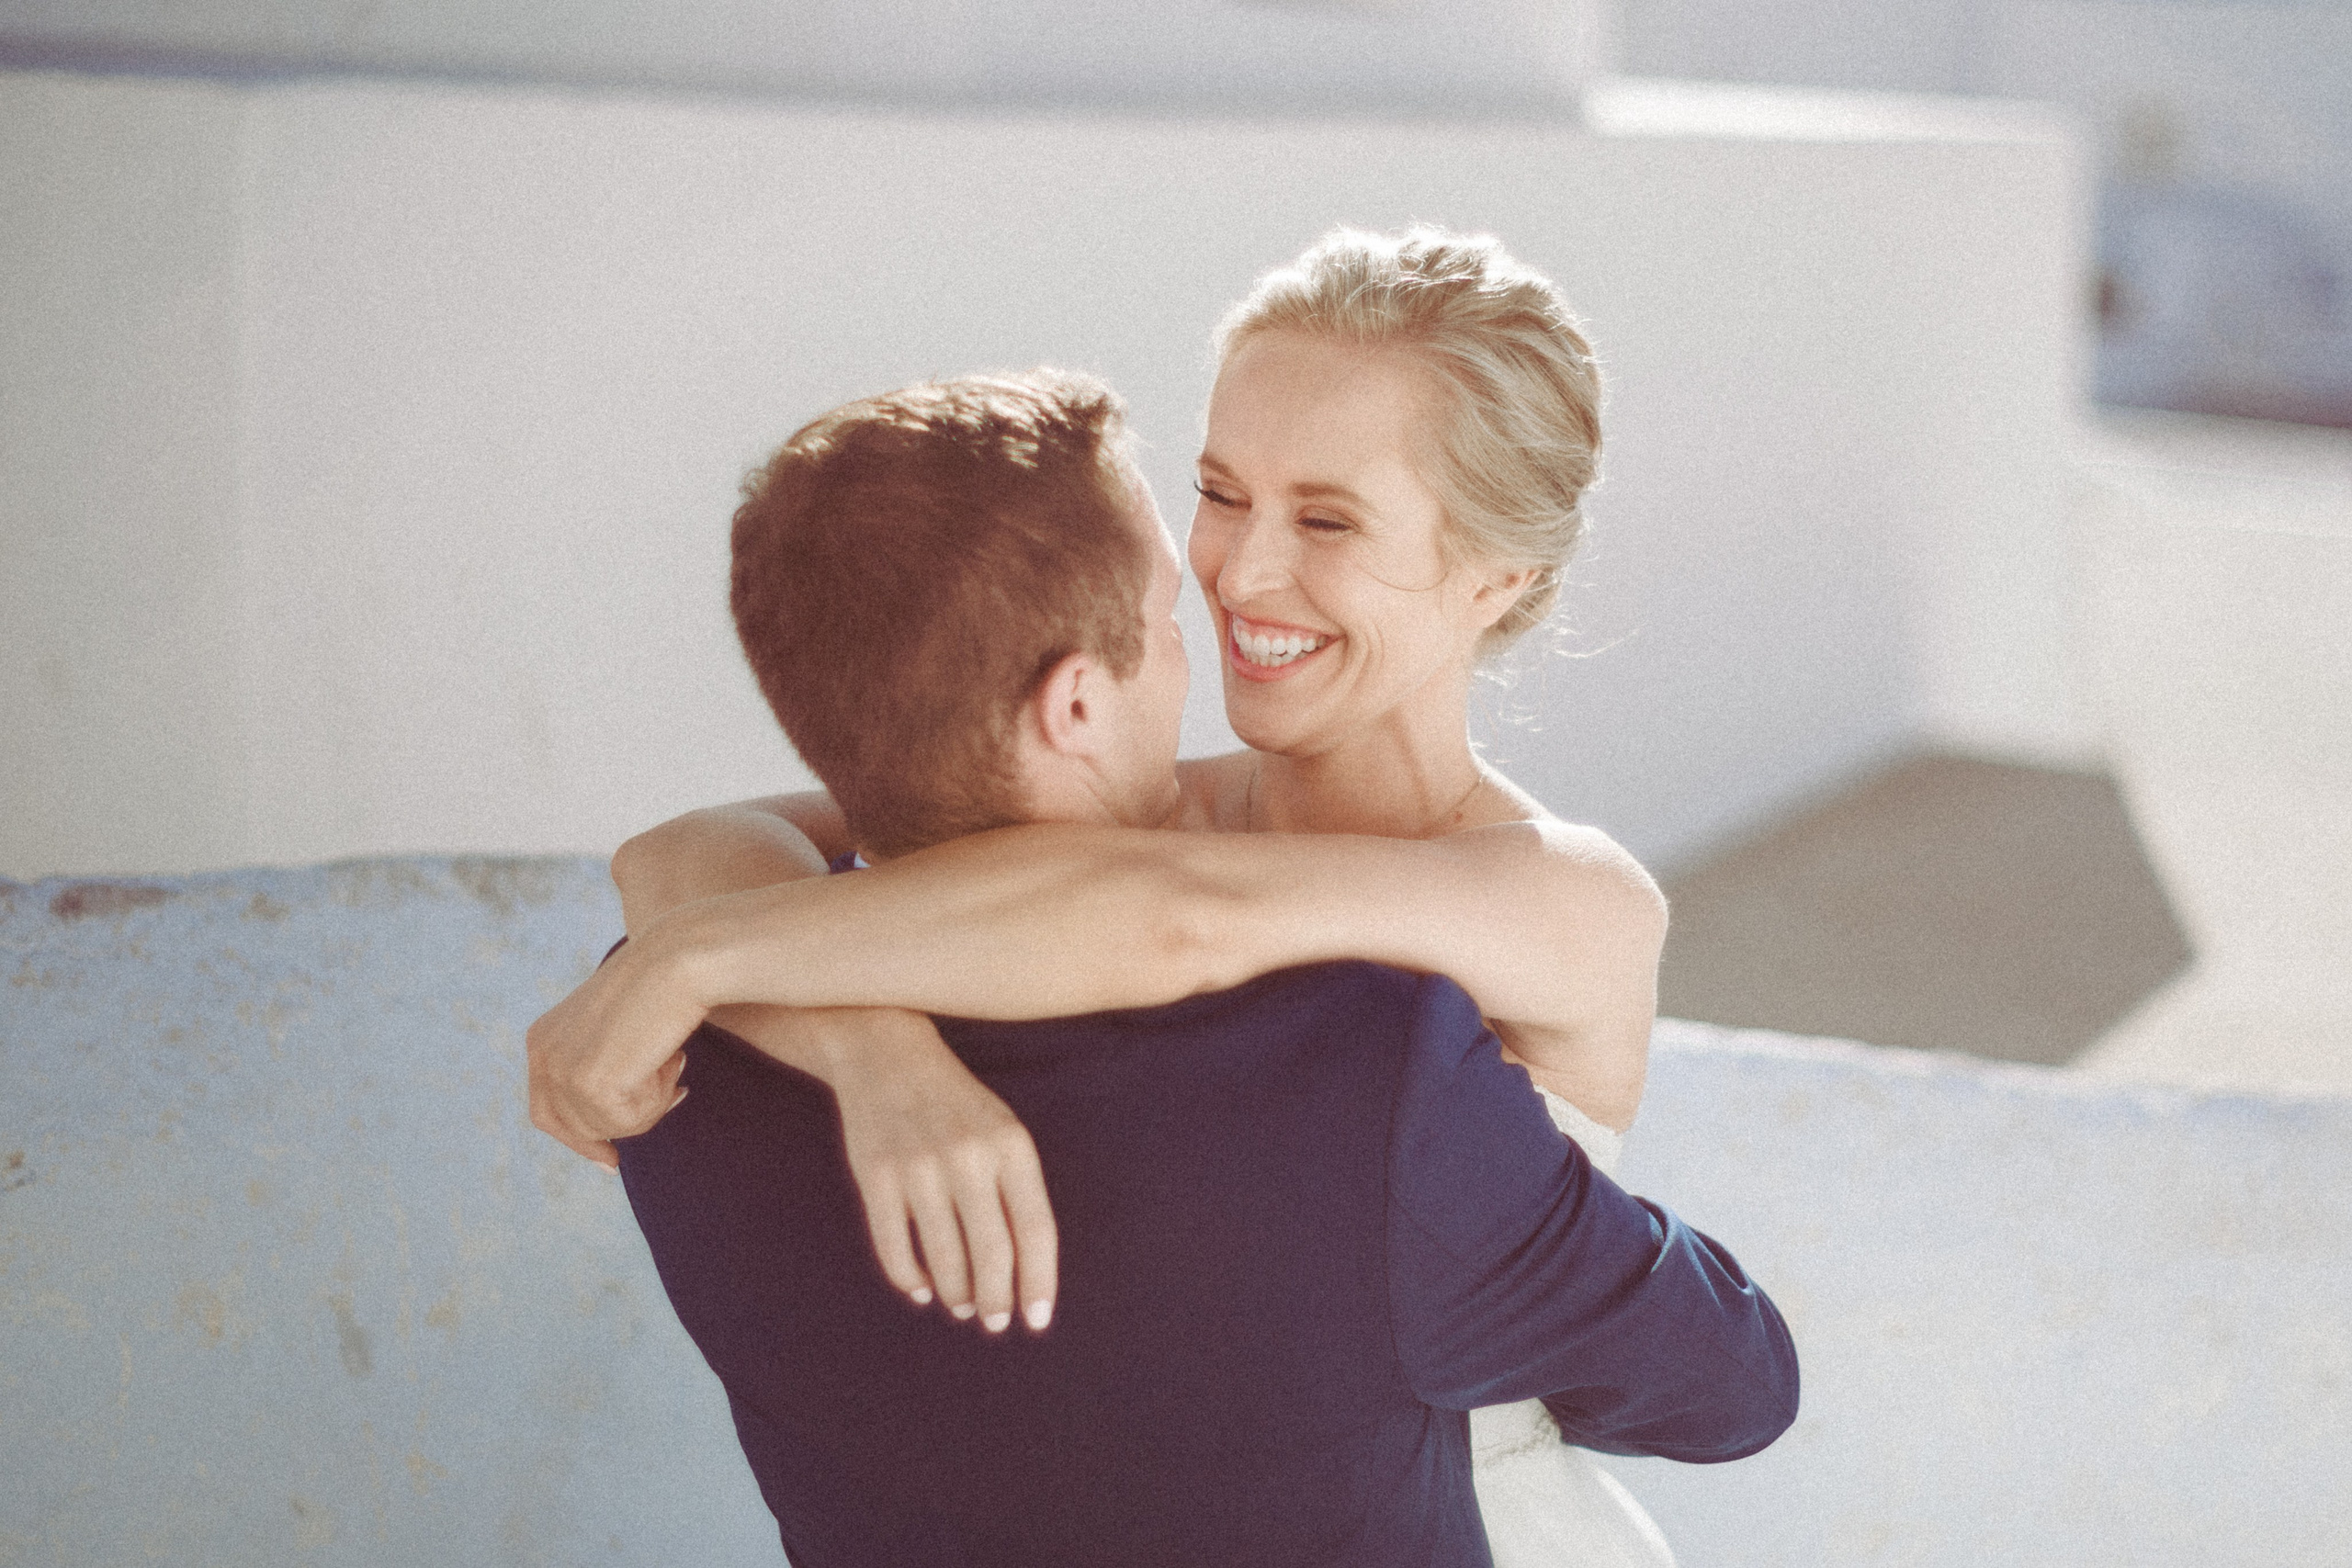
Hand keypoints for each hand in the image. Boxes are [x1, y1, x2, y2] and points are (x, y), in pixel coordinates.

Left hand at [527, 935, 707, 1167]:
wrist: (679, 957)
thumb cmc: (664, 984)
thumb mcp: (618, 1030)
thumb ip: (605, 1067)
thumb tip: (613, 1124)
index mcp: (541, 1039)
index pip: (547, 1111)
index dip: (581, 1139)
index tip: (611, 1161)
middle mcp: (541, 1055)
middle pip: (578, 1127)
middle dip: (631, 1118)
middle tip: (677, 1089)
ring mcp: (562, 1071)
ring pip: (609, 1128)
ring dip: (651, 1103)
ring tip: (672, 1059)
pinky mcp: (590, 1084)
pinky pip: (631, 1122)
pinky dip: (659, 1099)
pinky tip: (671, 1060)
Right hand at [792, 1008, 1058, 1334]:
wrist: (885, 1050)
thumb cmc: (956, 1102)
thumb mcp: (1002, 1129)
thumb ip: (1016, 1190)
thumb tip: (1022, 1268)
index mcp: (1011, 1145)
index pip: (1036, 1231)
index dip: (1039, 1282)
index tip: (1037, 1320)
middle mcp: (969, 1157)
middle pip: (993, 1254)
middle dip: (997, 1300)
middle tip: (995, 1322)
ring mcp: (919, 1167)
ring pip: (945, 1259)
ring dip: (957, 1294)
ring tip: (963, 1305)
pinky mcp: (876, 1176)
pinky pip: (896, 1248)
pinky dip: (910, 1279)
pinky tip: (921, 1289)